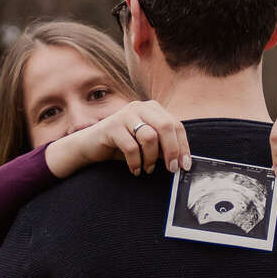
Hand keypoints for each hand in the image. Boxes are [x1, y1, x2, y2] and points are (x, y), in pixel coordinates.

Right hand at [47, 101, 190, 177]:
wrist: (91, 145)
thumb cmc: (122, 145)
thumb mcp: (146, 144)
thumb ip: (163, 146)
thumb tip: (182, 160)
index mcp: (152, 109)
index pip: (176, 125)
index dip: (183, 146)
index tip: (184, 165)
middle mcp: (140, 107)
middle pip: (166, 127)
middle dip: (172, 151)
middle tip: (172, 169)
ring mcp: (125, 115)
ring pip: (149, 137)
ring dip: (151, 158)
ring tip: (148, 169)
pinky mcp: (112, 126)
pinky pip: (131, 147)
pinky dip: (135, 163)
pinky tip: (135, 170)